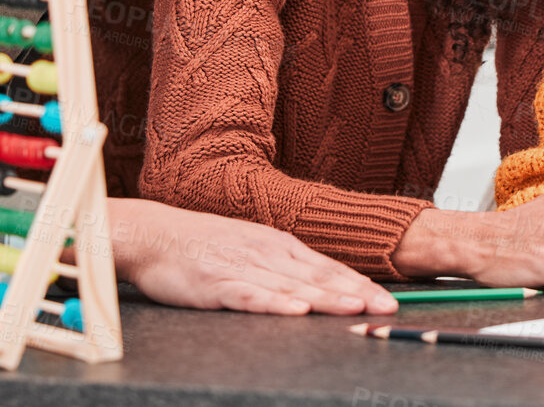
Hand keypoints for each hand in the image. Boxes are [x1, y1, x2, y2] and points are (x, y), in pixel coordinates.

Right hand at [100, 198, 398, 315]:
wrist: (155, 234)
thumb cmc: (205, 246)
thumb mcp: (253, 247)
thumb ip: (286, 266)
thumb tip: (323, 284)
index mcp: (279, 244)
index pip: (328, 267)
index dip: (360, 283)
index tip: (387, 299)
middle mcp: (267, 253)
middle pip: (319, 277)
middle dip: (356, 293)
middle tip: (387, 308)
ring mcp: (243, 267)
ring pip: (293, 286)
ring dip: (326, 298)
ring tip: (355, 308)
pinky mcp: (216, 284)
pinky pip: (250, 295)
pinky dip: (275, 302)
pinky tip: (295, 310)